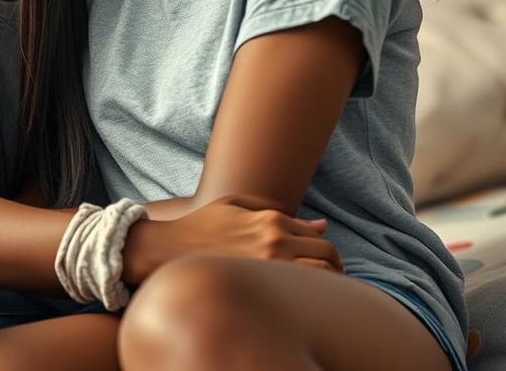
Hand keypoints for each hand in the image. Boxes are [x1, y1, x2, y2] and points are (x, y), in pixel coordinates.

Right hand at [124, 195, 342, 282]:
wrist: (169, 250)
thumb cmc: (202, 225)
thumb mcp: (236, 204)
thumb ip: (277, 212)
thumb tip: (320, 225)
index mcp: (271, 220)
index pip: (319, 237)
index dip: (327, 251)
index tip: (327, 262)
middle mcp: (274, 241)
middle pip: (327, 256)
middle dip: (336, 267)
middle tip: (332, 277)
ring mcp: (268, 266)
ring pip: (320, 277)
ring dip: (328, 283)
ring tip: (321, 293)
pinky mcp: (258, 286)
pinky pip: (297, 293)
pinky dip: (308, 296)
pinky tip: (301, 301)